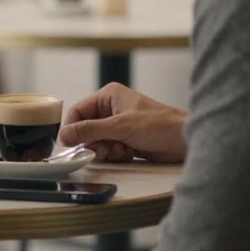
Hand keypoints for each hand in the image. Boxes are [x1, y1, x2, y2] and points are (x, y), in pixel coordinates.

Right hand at [59, 82, 187, 162]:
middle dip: (92, 142)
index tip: (70, 144)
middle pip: (86, 128)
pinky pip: (108, 149)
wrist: (184, 141)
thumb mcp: (120, 127)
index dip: (72, 128)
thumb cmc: (158, 125)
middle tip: (102, 149)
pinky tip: (127, 152)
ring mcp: (119, 125)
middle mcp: (112, 109)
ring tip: (119, 150)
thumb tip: (65, 134)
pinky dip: (114, 154)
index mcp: (108, 96)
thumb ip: (90, 130)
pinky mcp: (126, 140)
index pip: (78, 111)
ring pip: (97, 141)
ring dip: (104, 150)